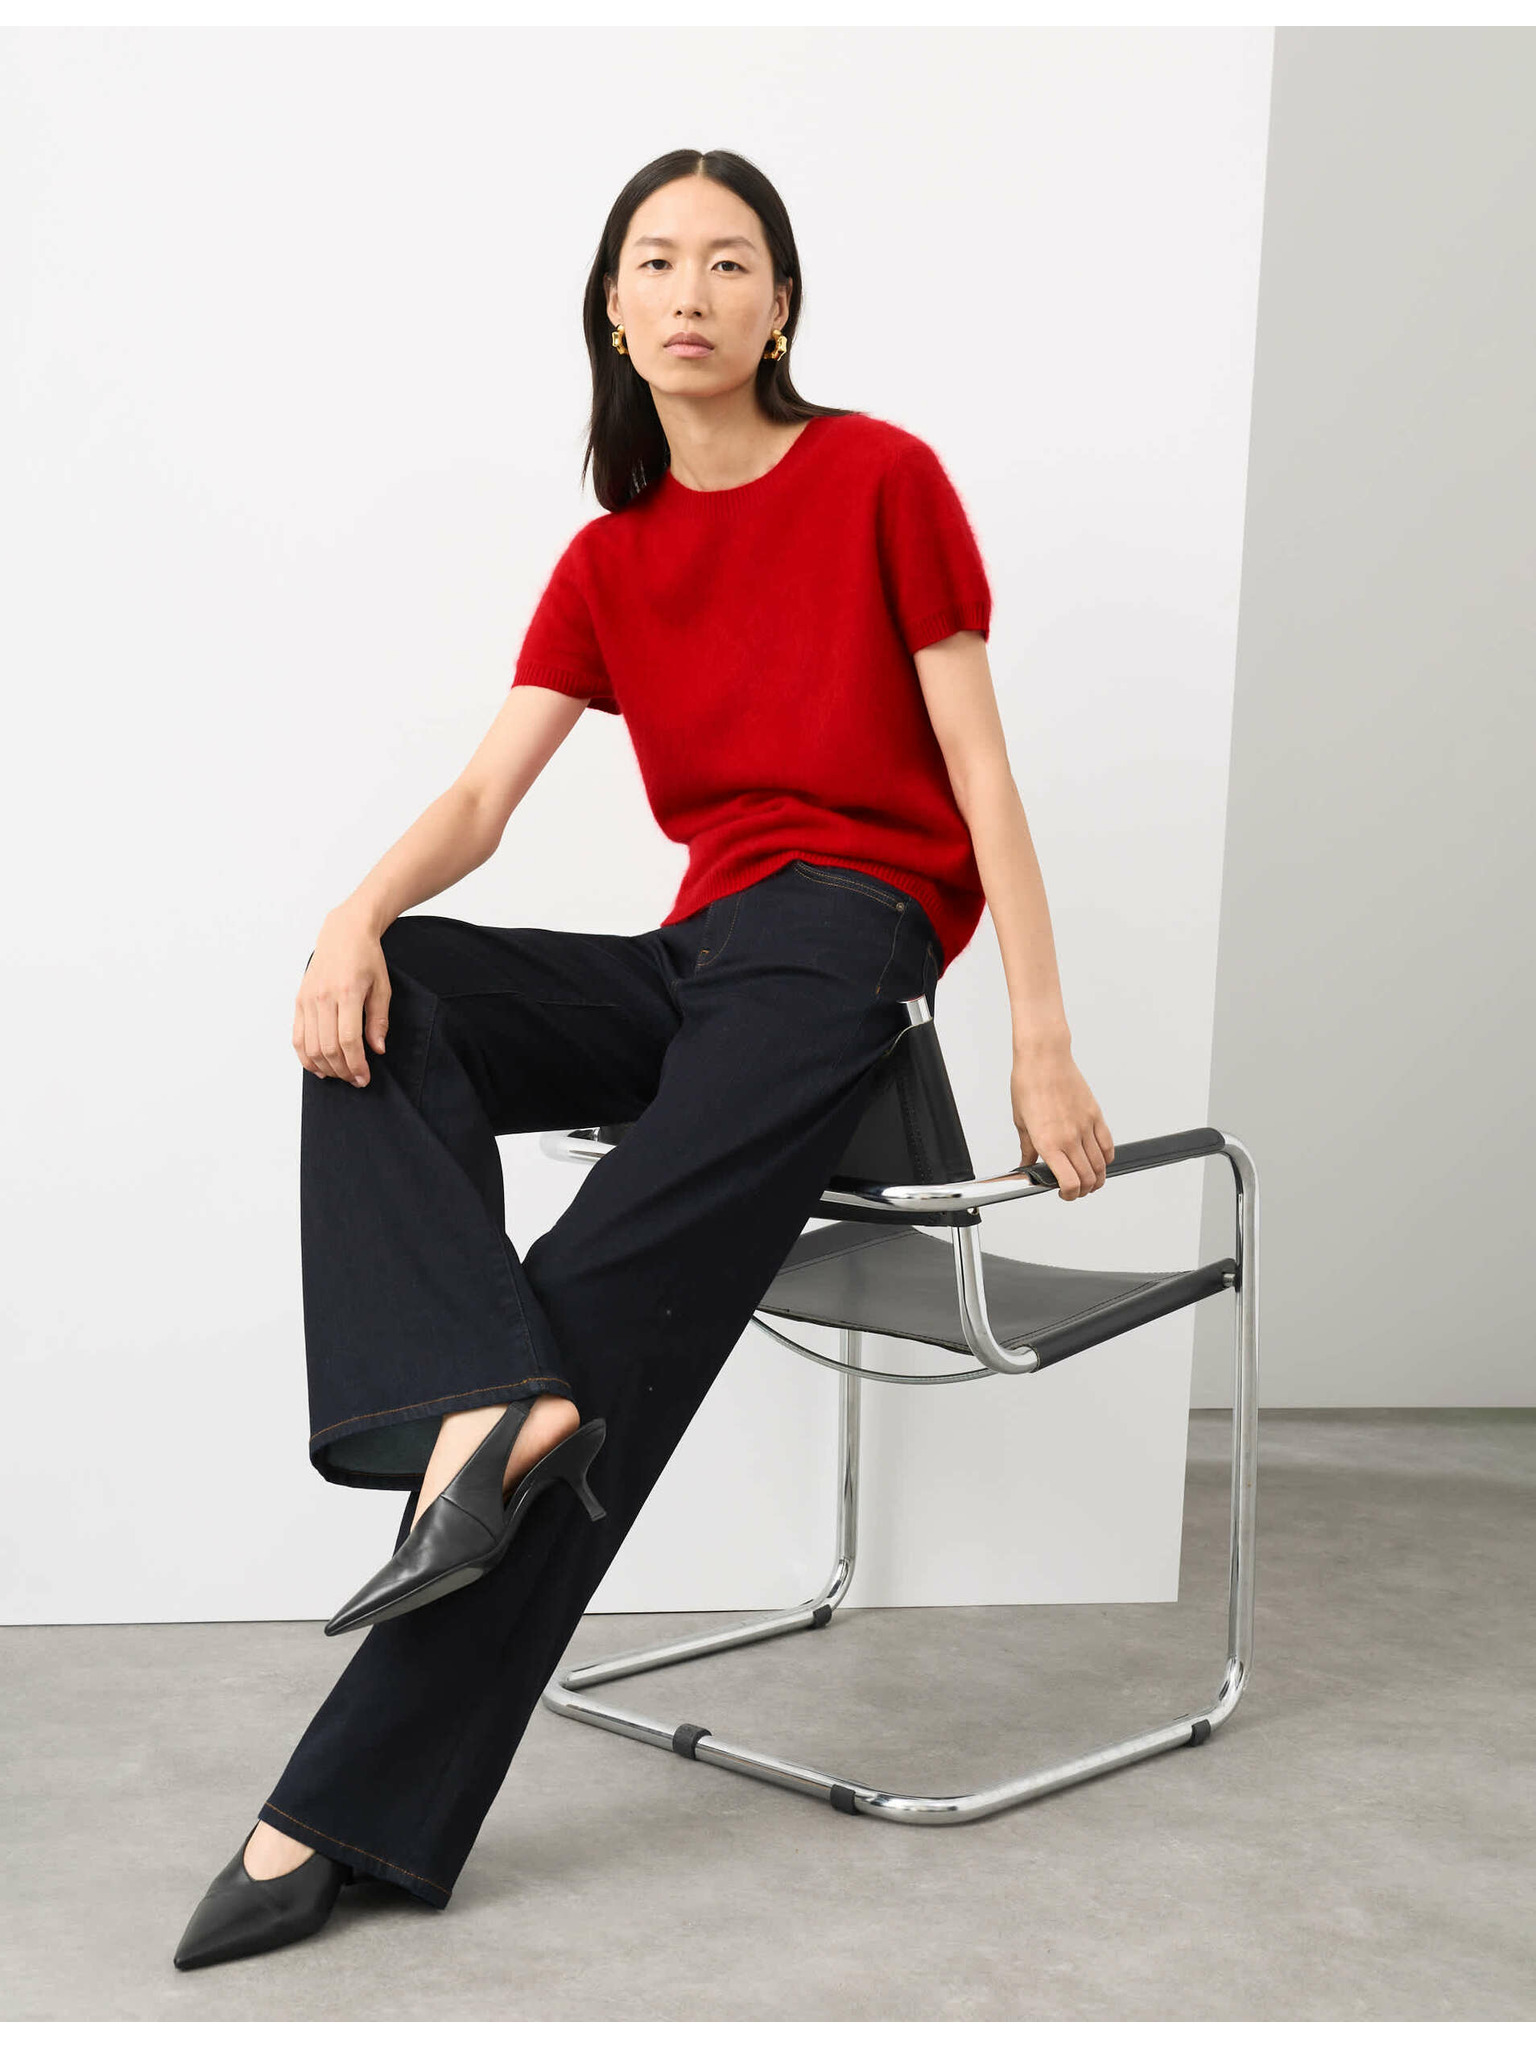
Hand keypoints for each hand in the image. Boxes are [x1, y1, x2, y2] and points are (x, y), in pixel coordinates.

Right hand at [293, 910, 391, 1085]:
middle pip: (328, 1048)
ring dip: (325, 1067)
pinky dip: (306, 1056)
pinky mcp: (299, 1001)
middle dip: (343, 1070)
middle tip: (355, 1080)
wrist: (344, 933)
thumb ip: (379, 1020)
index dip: (356, 1065)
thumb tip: (377, 1049)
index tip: (364, 1078)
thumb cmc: (367, 958)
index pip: (348, 1040)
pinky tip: (318, 1067)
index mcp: (347, 993)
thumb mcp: (382, 987)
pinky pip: (298, 1037)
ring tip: (340, 1075)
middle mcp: (323, 998)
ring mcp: (308, 1000)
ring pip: (310, 1047)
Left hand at [1010, 1047, 1113, 1198]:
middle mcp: (1069, 1137)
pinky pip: (1108, 1144)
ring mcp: (1085, 1126)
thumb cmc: (1029, 1084)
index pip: (1069, 1182)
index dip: (1069, 1195)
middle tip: (1075, 1189)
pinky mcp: (1096, 1115)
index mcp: (1048, 1142)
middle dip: (1083, 1190)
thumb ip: (1028, 1149)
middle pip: (1088, 1178)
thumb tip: (1026, 1165)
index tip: (1063, 1193)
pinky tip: (1099, 1160)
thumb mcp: (1021, 1122)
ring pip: (1101, 1165)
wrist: (1044, 1058)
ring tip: (1089, 1179)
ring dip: (1097, 1177)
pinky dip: (1107, 1158)